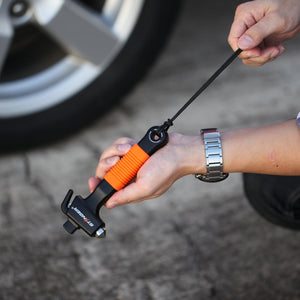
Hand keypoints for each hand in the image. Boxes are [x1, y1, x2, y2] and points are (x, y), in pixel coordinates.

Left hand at [88, 133, 203, 207]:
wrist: (179, 149)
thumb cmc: (166, 169)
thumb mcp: (145, 187)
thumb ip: (126, 196)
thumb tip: (109, 204)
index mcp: (130, 188)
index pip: (107, 190)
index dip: (97, 186)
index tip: (93, 181)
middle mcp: (128, 176)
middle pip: (104, 171)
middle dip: (108, 163)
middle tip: (117, 160)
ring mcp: (129, 161)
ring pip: (110, 155)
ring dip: (118, 150)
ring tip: (130, 149)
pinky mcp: (132, 149)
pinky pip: (118, 145)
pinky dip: (124, 143)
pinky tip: (134, 145)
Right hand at [228, 0, 299, 65]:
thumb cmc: (290, 6)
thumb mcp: (276, 19)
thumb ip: (258, 32)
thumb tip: (242, 45)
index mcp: (244, 16)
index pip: (234, 39)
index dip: (243, 50)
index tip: (258, 53)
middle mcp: (245, 26)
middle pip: (241, 50)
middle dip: (257, 56)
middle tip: (273, 51)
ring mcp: (251, 35)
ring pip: (248, 56)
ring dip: (263, 57)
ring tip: (277, 50)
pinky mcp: (257, 41)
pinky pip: (256, 56)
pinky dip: (267, 56)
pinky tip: (277, 49)